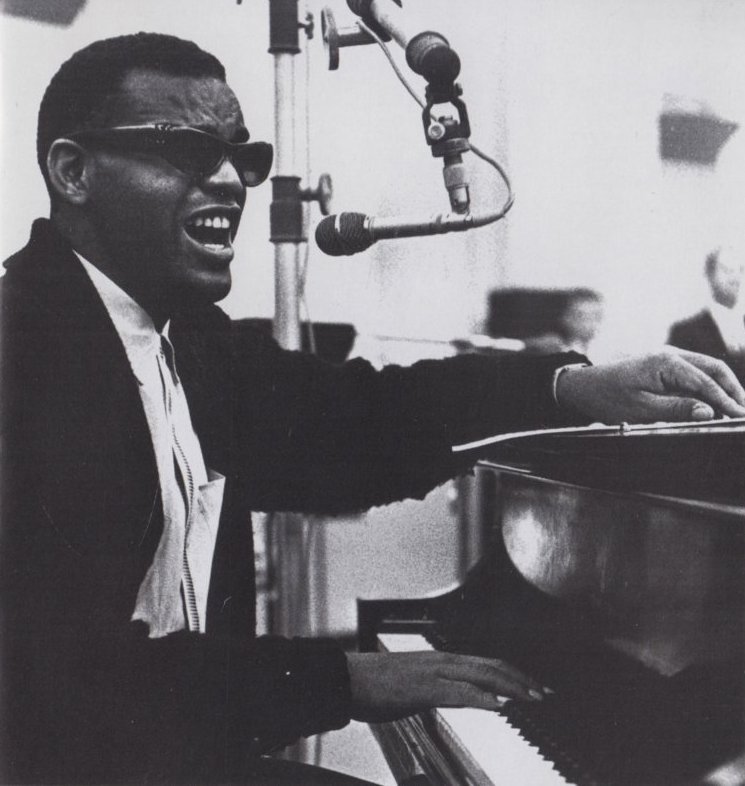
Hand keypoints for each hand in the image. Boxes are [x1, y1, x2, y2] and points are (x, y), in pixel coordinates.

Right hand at [346, 651, 548, 723]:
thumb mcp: (413, 685)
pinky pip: (458, 692)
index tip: (532, 686)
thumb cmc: (374, 685)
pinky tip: (499, 705)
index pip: (484, 663)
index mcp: (439, 660)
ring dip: (510, 686)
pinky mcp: (422, 688)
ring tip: (532, 698)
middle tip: (545, 693)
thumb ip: (438, 688)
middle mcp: (440, 660)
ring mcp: (432, 672)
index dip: (512, 673)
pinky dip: (483, 697)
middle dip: (521, 679)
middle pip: (490, 665)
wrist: (345, 680)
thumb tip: (457, 697)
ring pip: (480, 675)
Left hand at [556, 349, 744, 423]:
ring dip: (722, 388)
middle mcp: (670, 355)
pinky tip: (714, 405)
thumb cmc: (607, 397)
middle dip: (732, 390)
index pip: (705, 382)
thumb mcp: (640, 408)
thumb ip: (675, 409)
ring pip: (706, 370)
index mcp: (665, 362)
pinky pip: (694, 374)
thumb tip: (708, 411)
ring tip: (734, 410)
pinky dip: (708, 388)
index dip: (726, 401)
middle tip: (742, 413)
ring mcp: (668, 359)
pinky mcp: (665, 366)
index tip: (739, 416)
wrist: (582, 386)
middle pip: (713, 369)